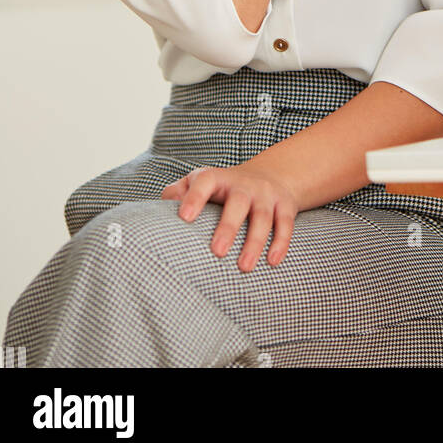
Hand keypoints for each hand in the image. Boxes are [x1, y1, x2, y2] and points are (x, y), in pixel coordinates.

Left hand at [161, 163, 299, 270]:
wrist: (270, 175)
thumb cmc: (224, 189)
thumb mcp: (200, 183)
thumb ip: (177, 193)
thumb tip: (157, 212)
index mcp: (218, 179)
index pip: (205, 181)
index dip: (194, 197)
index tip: (184, 217)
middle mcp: (243, 184)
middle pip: (237, 202)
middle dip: (228, 226)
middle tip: (217, 251)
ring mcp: (265, 195)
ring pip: (262, 216)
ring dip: (255, 241)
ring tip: (244, 267)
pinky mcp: (284, 205)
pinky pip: (285, 223)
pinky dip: (281, 242)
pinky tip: (272, 261)